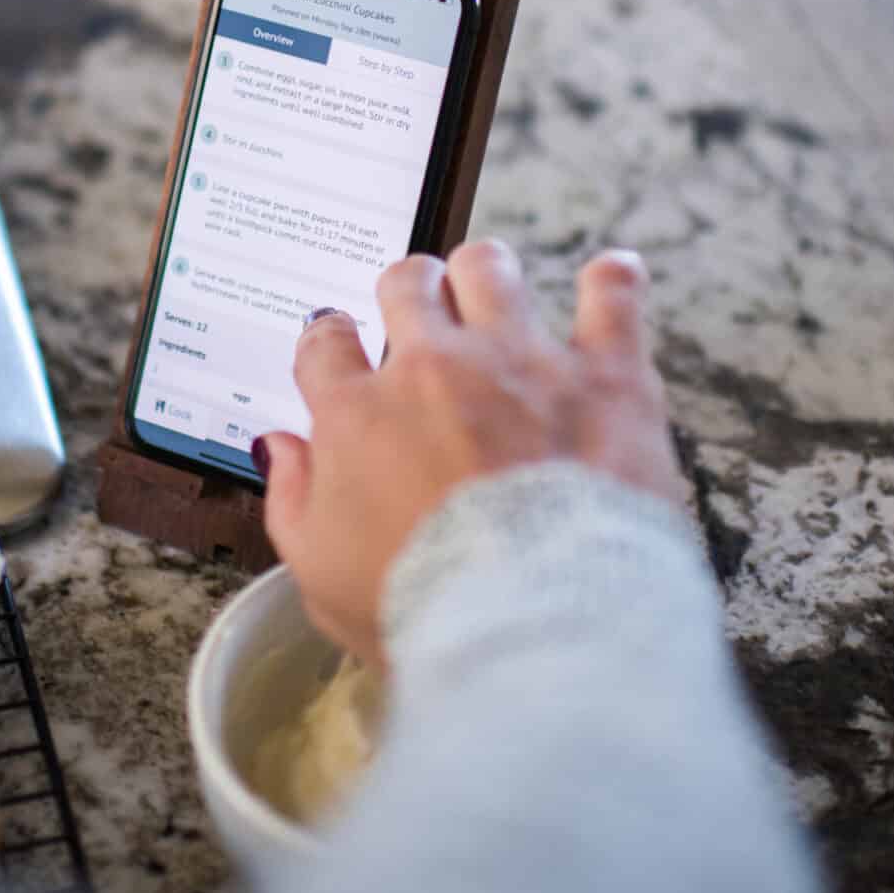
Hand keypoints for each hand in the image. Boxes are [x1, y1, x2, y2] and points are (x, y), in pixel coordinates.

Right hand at [255, 240, 683, 667]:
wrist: (534, 624)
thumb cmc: (421, 608)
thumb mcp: (319, 574)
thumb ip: (291, 500)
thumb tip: (281, 449)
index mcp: (359, 415)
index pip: (325, 343)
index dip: (329, 339)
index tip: (339, 347)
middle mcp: (434, 368)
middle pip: (406, 284)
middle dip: (408, 289)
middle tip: (419, 309)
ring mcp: (521, 361)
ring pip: (490, 268)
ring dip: (486, 272)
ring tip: (493, 285)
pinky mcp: (605, 375)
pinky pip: (612, 296)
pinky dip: (612, 283)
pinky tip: (611, 276)